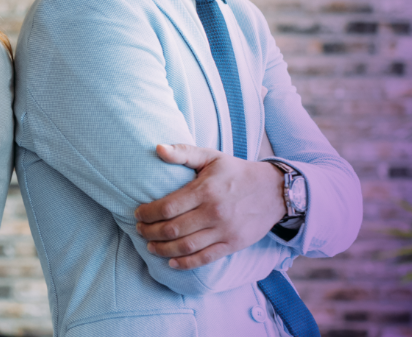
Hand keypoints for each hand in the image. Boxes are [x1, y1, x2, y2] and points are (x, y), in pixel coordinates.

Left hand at [134, 144, 284, 269]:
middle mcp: (213, 212)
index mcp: (205, 190)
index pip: (167, 207)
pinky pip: (204, 258)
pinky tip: (171, 261)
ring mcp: (223, 231)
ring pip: (185, 247)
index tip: (138, 213)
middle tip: (140, 230)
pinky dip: (185, 263)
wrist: (273, 191)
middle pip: (172, 229)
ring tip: (151, 246)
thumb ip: (184, 152)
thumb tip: (158, 148)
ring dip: (162, 249)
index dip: (147, 213)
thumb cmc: (236, 172)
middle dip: (150, 232)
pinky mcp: (232, 244)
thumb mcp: (212, 156)